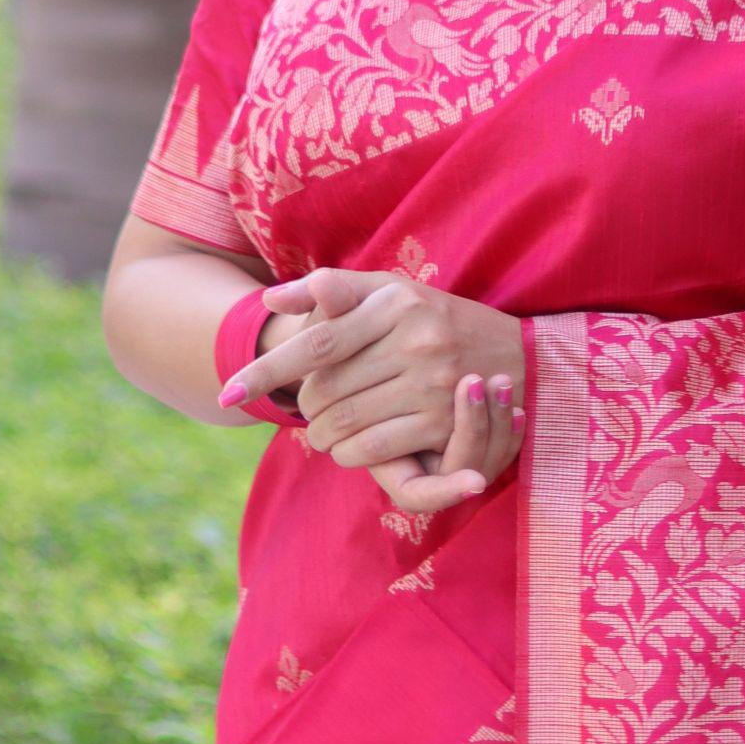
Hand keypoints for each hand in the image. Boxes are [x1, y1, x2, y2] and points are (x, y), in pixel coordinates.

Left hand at [260, 266, 527, 514]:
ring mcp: (432, 381)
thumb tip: (271, 299)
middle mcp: (413, 338)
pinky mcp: (443, 420)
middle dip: (304, 407)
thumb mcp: (393, 292)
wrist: (518, 356)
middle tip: (304, 410)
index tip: (227, 393)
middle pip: (325, 388)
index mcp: (395, 301)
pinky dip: (350, 453)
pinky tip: (348, 447)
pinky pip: (374, 446)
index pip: (317, 340)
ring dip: (322, 434)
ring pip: (345, 421)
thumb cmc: (439, 320)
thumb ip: (333, 290)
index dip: (267, 369)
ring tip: (323, 430)